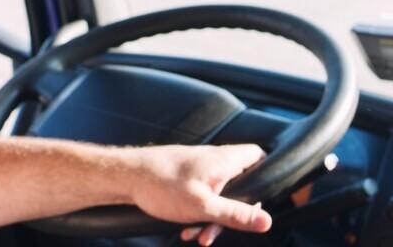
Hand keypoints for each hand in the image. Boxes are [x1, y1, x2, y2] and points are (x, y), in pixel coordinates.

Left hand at [127, 144, 271, 245]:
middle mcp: (214, 160)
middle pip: (239, 185)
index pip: (259, 156)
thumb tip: (266, 221)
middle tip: (222, 228)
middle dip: (232, 212)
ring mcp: (199, 169)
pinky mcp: (185, 178)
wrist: (125, 177)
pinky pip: (201, 197)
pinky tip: (185, 230)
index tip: (262, 198)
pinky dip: (197, 214)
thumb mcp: (203, 207)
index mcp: (224, 161)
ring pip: (218, 196)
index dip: (266, 174)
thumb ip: (236, 215)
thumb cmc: (161, 185)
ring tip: (196, 235)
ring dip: (211, 218)